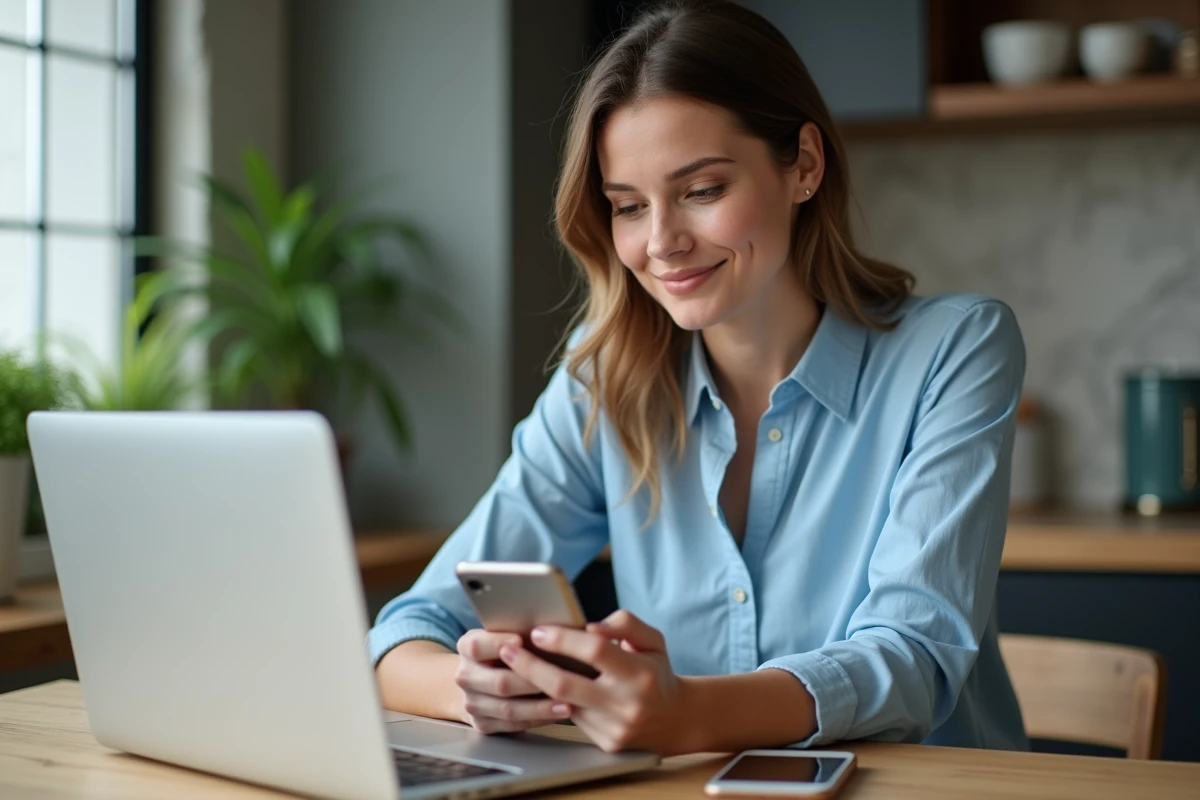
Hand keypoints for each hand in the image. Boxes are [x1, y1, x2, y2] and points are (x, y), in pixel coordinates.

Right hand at [454, 629, 572, 732]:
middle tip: (561, 679)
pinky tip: (556, 715)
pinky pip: (512, 725)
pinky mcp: (482, 724)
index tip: (521, 640)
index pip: (478, 646)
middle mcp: (465, 676)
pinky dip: (537, 720)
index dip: (498, 643)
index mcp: (467, 647)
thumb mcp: (500, 635)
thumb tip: (550, 629)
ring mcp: (472, 703)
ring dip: (540, 708)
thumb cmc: (501, 651)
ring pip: (508, 709)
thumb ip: (517, 631)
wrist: (476, 680)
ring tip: (566, 705)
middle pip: (500, 682)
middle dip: (532, 682)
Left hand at [497, 610, 693, 754]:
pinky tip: (541, 686)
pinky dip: (553, 701)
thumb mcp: (652, 640)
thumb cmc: (656, 673)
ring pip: (563, 704)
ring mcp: (614, 728)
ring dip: (536, 684)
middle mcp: (627, 704)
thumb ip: (625, 623)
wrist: (674, 719)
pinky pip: (571, 719)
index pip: (595, 651)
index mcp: (640, 673)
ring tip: (516, 665)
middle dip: (531, 666)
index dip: (563, 639)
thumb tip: (591, 626)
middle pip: (566, 684)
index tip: (539, 631)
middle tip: (509, 650)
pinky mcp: (605, 743)